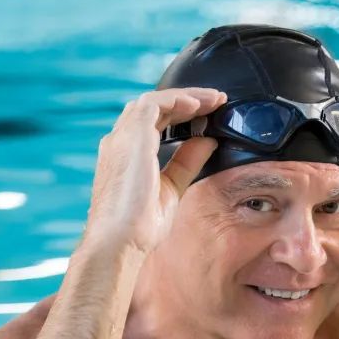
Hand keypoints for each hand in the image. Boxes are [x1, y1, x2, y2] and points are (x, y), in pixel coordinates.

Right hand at [85, 88, 225, 253]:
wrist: (120, 242)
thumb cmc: (140, 226)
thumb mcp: (172, 188)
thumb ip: (187, 162)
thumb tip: (208, 141)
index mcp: (127, 155)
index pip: (154, 122)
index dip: (182, 113)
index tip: (210, 113)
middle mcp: (120, 142)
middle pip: (154, 107)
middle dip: (187, 100)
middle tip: (217, 101)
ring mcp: (122, 138)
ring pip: (153, 101)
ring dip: (185, 96)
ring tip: (213, 100)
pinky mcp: (130, 138)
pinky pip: (154, 104)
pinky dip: (177, 100)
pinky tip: (199, 105)